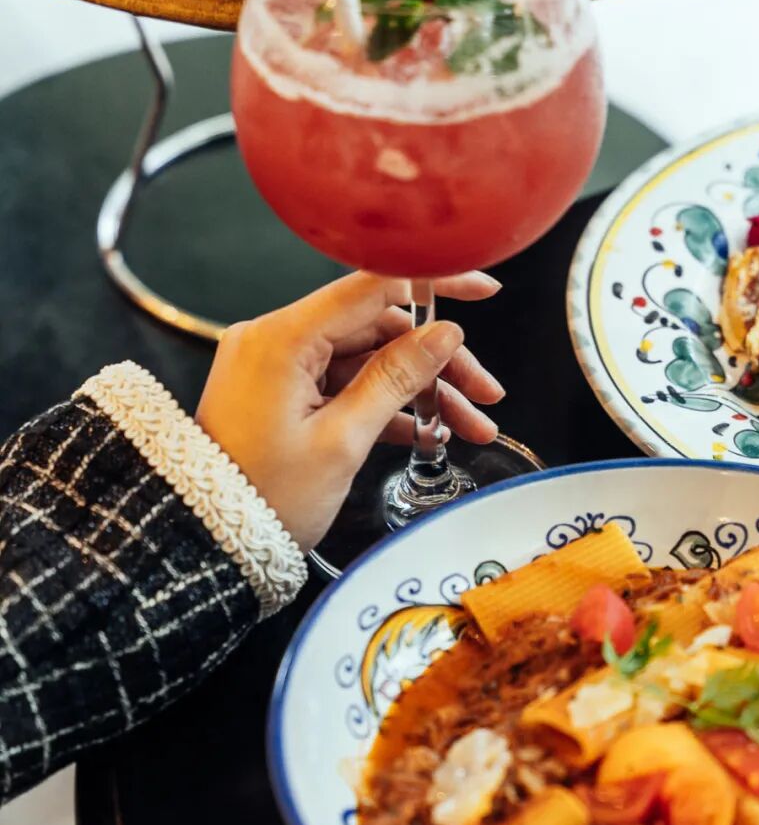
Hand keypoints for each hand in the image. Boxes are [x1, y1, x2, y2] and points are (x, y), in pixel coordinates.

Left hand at [196, 270, 503, 550]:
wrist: (208, 540)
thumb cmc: (262, 499)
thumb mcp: (342, 441)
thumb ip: (396, 380)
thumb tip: (443, 336)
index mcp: (282, 339)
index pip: (371, 286)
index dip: (433, 284)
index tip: (480, 288)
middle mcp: (276, 340)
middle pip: (378, 328)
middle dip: (436, 362)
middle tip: (484, 394)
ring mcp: (278, 366)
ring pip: (370, 360)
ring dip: (420, 390)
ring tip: (468, 426)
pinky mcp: (282, 393)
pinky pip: (346, 384)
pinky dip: (387, 405)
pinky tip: (430, 432)